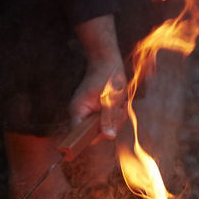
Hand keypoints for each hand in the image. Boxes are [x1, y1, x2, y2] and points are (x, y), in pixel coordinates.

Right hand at [70, 15, 126, 138]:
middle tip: (120, 112)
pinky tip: (120, 105)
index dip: (92, 138)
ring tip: (121, 105)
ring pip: (103, 128)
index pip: (78, 135)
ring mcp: (89, 112)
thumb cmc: (107, 76)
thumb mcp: (111, 99)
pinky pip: (106, 121)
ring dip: (115, 120)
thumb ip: (108, 118)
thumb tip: (108, 137)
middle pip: (94, 134)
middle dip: (110, 126)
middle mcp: (81, 114)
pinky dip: (115, 116)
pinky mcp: (96, 111)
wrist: (107, 60)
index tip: (106, 131)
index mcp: (78, 111)